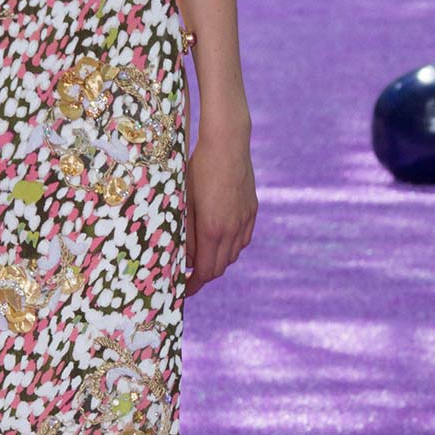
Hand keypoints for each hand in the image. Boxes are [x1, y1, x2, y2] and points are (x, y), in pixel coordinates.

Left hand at [184, 119, 257, 297]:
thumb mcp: (184, 202)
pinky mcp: (252, 210)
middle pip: (220, 267)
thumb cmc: (198, 170)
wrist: (227, 144)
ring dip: (218, 260)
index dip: (193, 285)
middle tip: (189, 275)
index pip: (206, 271)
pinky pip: (244, 239)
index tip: (183, 290)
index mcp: (213, 229)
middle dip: (204, 275)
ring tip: (203, 256)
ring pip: (234, 254)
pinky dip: (232, 246)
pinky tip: (221, 239)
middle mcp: (233, 229)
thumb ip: (186, 233)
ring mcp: (245, 219)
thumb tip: (187, 259)